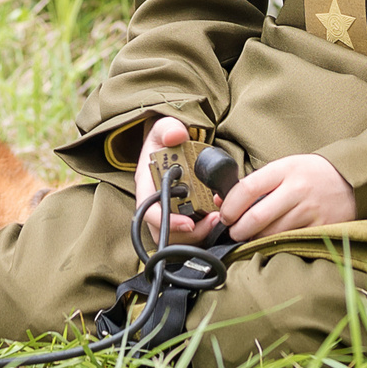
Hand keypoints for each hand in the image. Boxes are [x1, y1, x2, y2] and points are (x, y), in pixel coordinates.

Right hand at [131, 118, 210, 242]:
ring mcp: (169, 213)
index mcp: (147, 186)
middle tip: (214, 220)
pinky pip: (193, 234)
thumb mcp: (164, 128)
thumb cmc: (166, 140)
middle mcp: (155, 205)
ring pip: (180, 238)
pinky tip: (219, 217)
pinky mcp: (185, 217)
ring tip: (219, 218)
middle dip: (191, 232)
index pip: (149, 212)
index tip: (189, 222)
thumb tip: (176, 135)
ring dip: (200, 233)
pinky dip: (206, 231)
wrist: (173, 145)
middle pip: (166, 233)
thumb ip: (169, 128)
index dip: (167, 222)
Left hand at [217, 153, 357, 242]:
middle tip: (234, 232)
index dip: (230, 206)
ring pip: (272, 233)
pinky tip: (272, 242)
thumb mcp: (284, 168)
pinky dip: (276, 245)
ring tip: (251, 237)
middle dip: (238, 230)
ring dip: (255, 240)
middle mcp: (297, 189)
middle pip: (257, 216)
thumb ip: (255, 183)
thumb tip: (221, 200)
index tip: (224, 216)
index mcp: (284, 170)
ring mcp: (310, 210)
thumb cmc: (311, 174)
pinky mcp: (321, 227)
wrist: (352, 180)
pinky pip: (290, 241)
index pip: (247, 188)